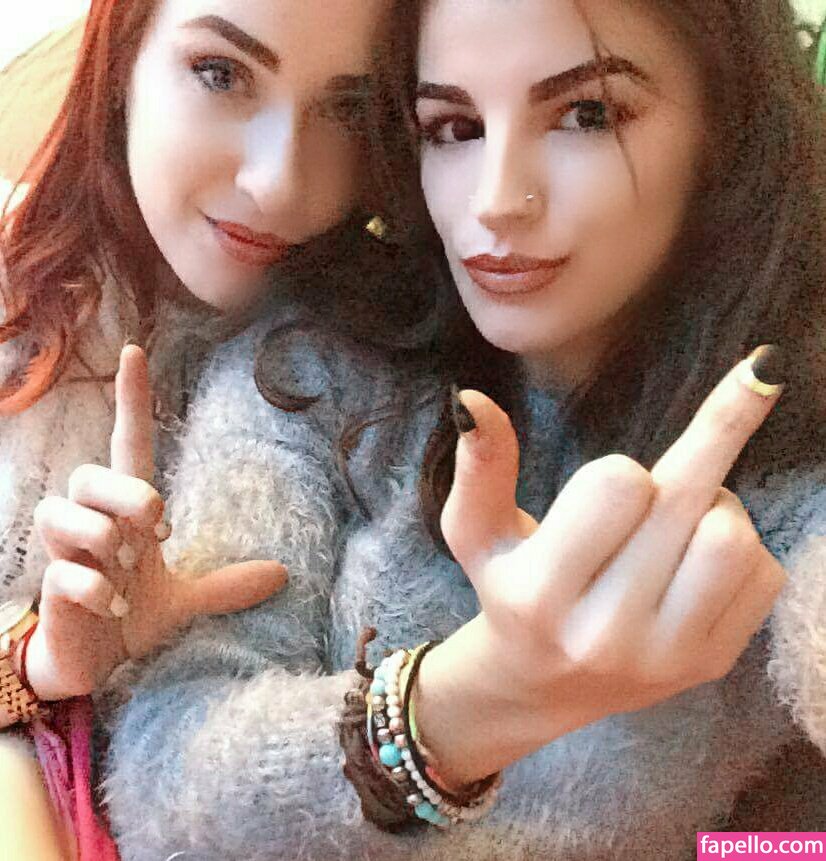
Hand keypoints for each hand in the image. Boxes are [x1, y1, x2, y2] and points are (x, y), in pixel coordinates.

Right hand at [24, 346, 287, 700]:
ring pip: (62, 511)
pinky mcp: (50, 587)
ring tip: (130, 569)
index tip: (136, 350)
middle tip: (157, 529)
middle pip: (89, 474)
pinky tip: (115, 606)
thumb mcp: (186, 600)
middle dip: (127, 495)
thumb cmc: (131, 618)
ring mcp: (66, 552)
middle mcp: (91, 522)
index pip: (127, 443)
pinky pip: (62, 569)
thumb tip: (284, 574)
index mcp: (125, 513)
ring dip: (105, 538)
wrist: (94, 666)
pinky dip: (96, 587)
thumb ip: (226, 586)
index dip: (131, 400)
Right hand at [419, 347, 786, 784]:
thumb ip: (479, 465)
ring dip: (716, 508)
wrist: (542, 686)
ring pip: (733, 536)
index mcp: (540, 593)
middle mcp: (605, 633)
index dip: (617, 472)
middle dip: (686, 463)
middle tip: (683, 455)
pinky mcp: (713, 664)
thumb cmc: (508, 592)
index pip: (619, 483)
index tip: (608, 487)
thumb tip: (471, 397)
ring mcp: (666, 656)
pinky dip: (742, 548)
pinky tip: (697, 560)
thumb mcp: (475, 532)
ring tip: (681, 521)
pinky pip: (766, 574)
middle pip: (686, 498)